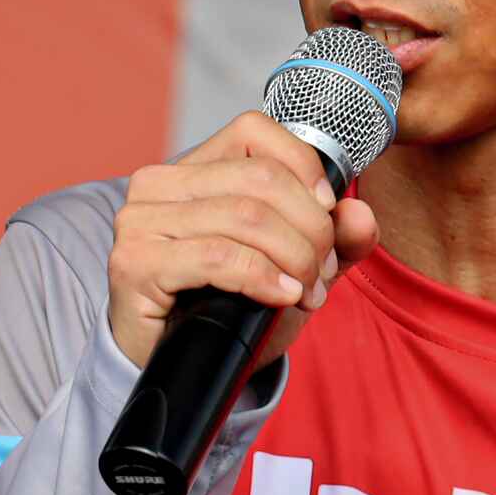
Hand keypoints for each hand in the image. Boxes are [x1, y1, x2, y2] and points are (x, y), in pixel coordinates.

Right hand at [106, 111, 380, 370]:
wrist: (185, 364)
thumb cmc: (232, 306)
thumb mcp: (296, 266)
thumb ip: (335, 239)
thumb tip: (361, 214)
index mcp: (195, 167)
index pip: (256, 130)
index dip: (304, 166)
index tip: (328, 209)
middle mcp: (160, 184)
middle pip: (261, 179)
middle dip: (310, 228)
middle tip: (321, 270)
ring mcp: (141, 220)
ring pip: (246, 217)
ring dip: (293, 258)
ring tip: (306, 290)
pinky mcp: (135, 261)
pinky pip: (218, 257)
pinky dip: (263, 277)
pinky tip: (282, 295)